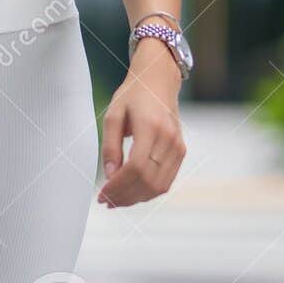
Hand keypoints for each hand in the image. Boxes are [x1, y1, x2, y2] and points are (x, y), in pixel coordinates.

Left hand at [98, 43, 186, 207]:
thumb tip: (110, 176)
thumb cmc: (133, 95)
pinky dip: (149, 191)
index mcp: (149, 126)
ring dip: (136, 198)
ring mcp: (177, 146)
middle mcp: (167, 138)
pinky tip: (132, 192)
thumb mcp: (113, 114)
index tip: (102, 194)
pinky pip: (167, 180)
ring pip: (159, 185)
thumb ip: (110, 146)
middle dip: (125, 196)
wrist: (158, 81)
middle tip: (106, 201)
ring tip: (117, 200)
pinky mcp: (181, 151)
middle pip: (147, 180)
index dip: (118, 186)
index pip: (135, 167)